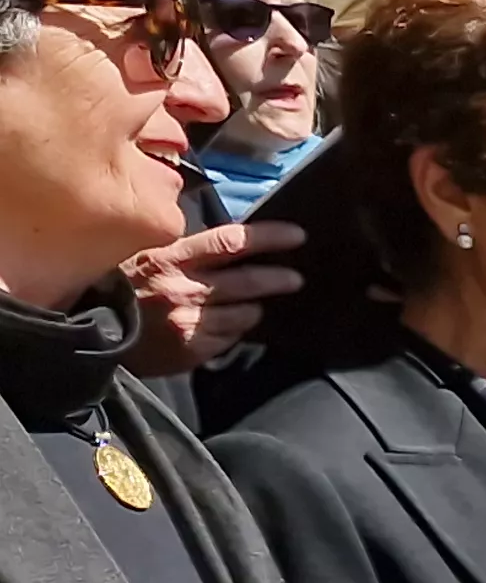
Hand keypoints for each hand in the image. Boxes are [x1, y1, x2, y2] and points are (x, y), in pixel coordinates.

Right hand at [116, 221, 304, 374]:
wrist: (91, 329)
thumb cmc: (121, 287)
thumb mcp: (146, 257)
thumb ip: (186, 252)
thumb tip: (233, 245)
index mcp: (172, 258)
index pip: (231, 241)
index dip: (269, 237)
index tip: (297, 235)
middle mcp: (184, 287)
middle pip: (248, 280)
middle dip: (279, 278)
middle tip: (296, 278)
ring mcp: (191, 319)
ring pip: (246, 312)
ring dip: (253, 308)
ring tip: (251, 306)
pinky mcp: (193, 347)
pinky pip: (231, 337)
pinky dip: (234, 330)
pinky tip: (226, 326)